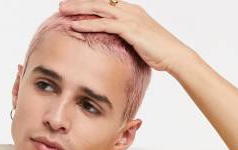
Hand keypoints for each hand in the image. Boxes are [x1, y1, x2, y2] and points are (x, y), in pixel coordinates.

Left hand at [58, 0, 190, 72]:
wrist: (174, 55)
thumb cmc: (159, 53)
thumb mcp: (140, 43)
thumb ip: (128, 40)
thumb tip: (118, 48)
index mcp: (132, 11)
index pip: (106, 3)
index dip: (89, 4)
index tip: (74, 6)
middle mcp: (129, 10)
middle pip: (99, 2)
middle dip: (79, 2)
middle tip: (62, 5)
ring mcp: (129, 18)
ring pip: (99, 9)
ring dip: (79, 10)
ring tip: (62, 11)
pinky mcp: (129, 29)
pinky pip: (104, 24)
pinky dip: (88, 24)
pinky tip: (75, 26)